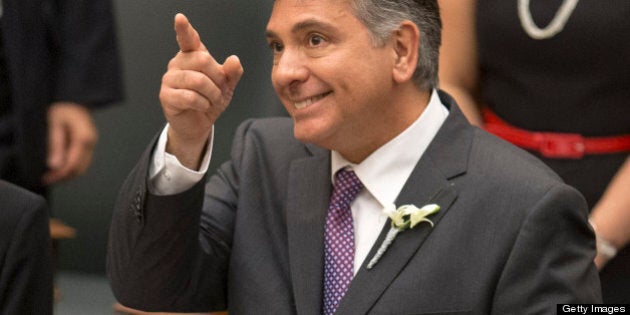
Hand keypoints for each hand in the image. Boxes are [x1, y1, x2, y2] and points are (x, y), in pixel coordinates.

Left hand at [43, 102, 97, 183]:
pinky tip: (58, 166)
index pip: (73, 164)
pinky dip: (70, 166)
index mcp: (84, 138)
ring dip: (66, 173)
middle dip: (62, 176)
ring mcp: (91, 144)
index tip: (45, 178)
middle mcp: (91, 143)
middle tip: (45, 178)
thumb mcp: (54, 123)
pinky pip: (81, 160)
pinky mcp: (87, 144)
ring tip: (50, 174)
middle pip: (79, 168)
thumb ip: (55, 144)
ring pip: (81, 167)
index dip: (59, 174)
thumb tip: (54, 165)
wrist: (72, 97)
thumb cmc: (62, 107)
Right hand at [159, 13, 243, 168]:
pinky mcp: (166, 95)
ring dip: (212, 94)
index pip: (188, 39)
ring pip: (197, 80)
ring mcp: (170, 79)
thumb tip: (234, 59)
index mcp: (192, 56)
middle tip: (219, 90)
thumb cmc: (210, 100)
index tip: (180, 18)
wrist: (199, 124)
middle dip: (218, 79)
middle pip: (203, 60)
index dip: (184, 29)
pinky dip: (203, 104)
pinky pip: (189, 97)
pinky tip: (202, 107)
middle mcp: (178, 63)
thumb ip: (232, 72)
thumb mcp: (227, 86)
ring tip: (212, 100)